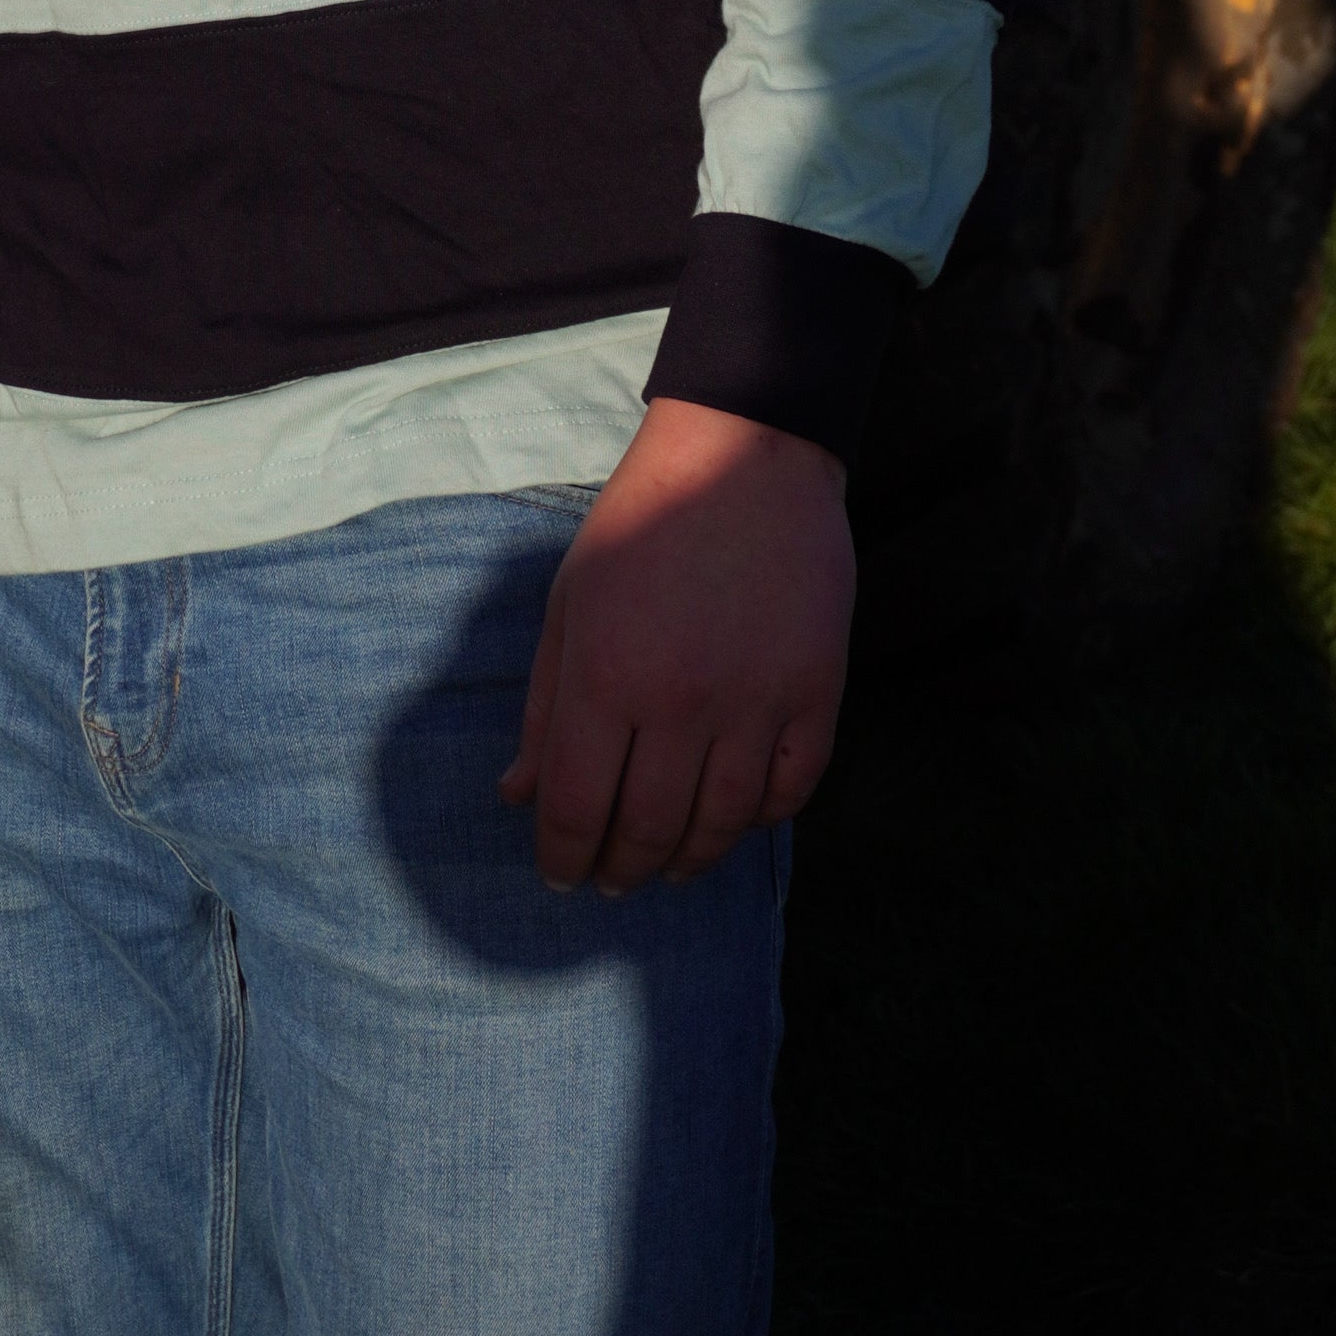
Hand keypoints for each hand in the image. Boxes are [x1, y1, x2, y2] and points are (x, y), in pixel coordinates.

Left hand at [500, 398, 852, 894]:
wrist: (742, 454)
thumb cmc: (639, 524)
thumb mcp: (570, 603)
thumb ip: (543, 706)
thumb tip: (519, 796)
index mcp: (606, 676)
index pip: (577, 808)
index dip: (564, 856)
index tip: (561, 875)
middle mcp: (681, 701)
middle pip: (648, 829)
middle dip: (622, 870)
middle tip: (613, 882)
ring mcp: (757, 701)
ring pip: (723, 825)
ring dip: (689, 860)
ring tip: (668, 869)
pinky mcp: (817, 691)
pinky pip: (792, 790)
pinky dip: (762, 819)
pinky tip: (736, 819)